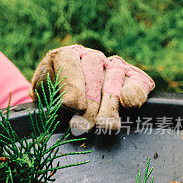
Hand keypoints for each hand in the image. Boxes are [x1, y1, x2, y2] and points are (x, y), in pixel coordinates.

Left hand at [31, 44, 154, 134]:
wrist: (67, 106)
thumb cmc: (54, 101)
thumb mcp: (44, 97)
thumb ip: (48, 96)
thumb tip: (63, 104)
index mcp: (65, 56)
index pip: (69, 62)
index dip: (72, 84)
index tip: (72, 106)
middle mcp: (90, 56)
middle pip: (94, 72)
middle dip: (89, 102)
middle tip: (83, 126)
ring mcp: (113, 65)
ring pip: (115, 76)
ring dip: (110, 103)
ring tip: (105, 125)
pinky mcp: (133, 77)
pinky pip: (138, 82)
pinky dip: (136, 93)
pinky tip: (130, 105)